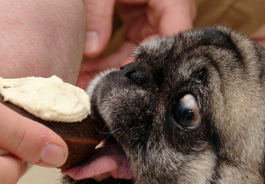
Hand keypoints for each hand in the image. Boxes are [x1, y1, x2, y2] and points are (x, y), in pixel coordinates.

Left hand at [79, 0, 195, 87]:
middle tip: (101, 93)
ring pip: (140, 55)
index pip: (175, 40)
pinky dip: (111, 60)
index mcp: (172, 0)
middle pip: (155, 54)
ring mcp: (155, 18)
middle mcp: (169, 12)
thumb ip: (98, 12)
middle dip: (127, 74)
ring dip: (115, 71)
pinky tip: (91, 72)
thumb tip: (92, 50)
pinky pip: (131, 48)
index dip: (158, 66)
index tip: (133, 87)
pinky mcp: (142, 21)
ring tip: (89, 86)